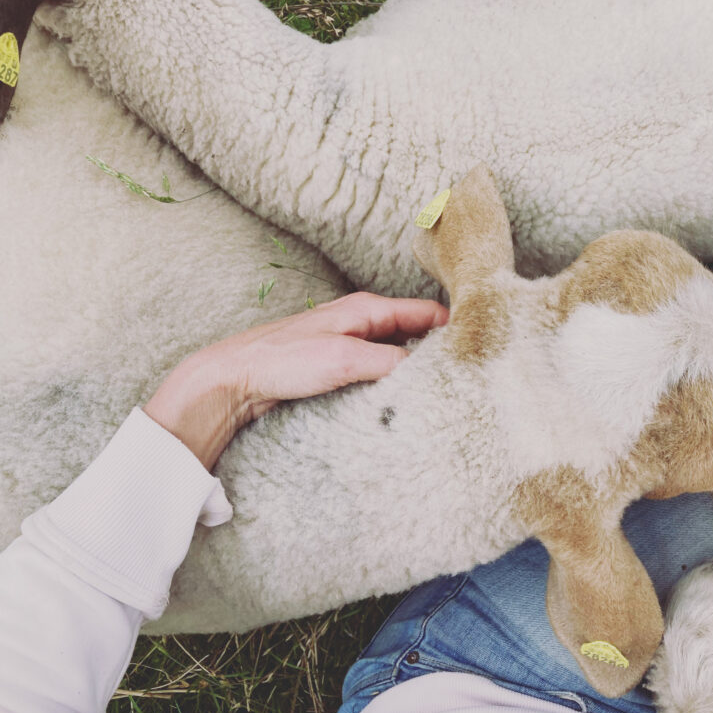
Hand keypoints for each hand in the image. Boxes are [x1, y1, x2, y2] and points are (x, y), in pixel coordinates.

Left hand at [143, 292, 448, 469]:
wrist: (232, 380)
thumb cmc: (283, 360)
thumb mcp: (345, 359)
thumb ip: (391, 362)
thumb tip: (431, 373)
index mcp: (368, 308)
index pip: (428, 313)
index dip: (455, 328)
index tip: (480, 348)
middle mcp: (363, 323)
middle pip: (417, 335)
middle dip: (440, 353)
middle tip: (466, 377)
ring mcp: (351, 346)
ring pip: (398, 356)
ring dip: (416, 372)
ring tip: (440, 393)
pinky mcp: (338, 369)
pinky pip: (379, 374)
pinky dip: (394, 385)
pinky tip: (401, 403)